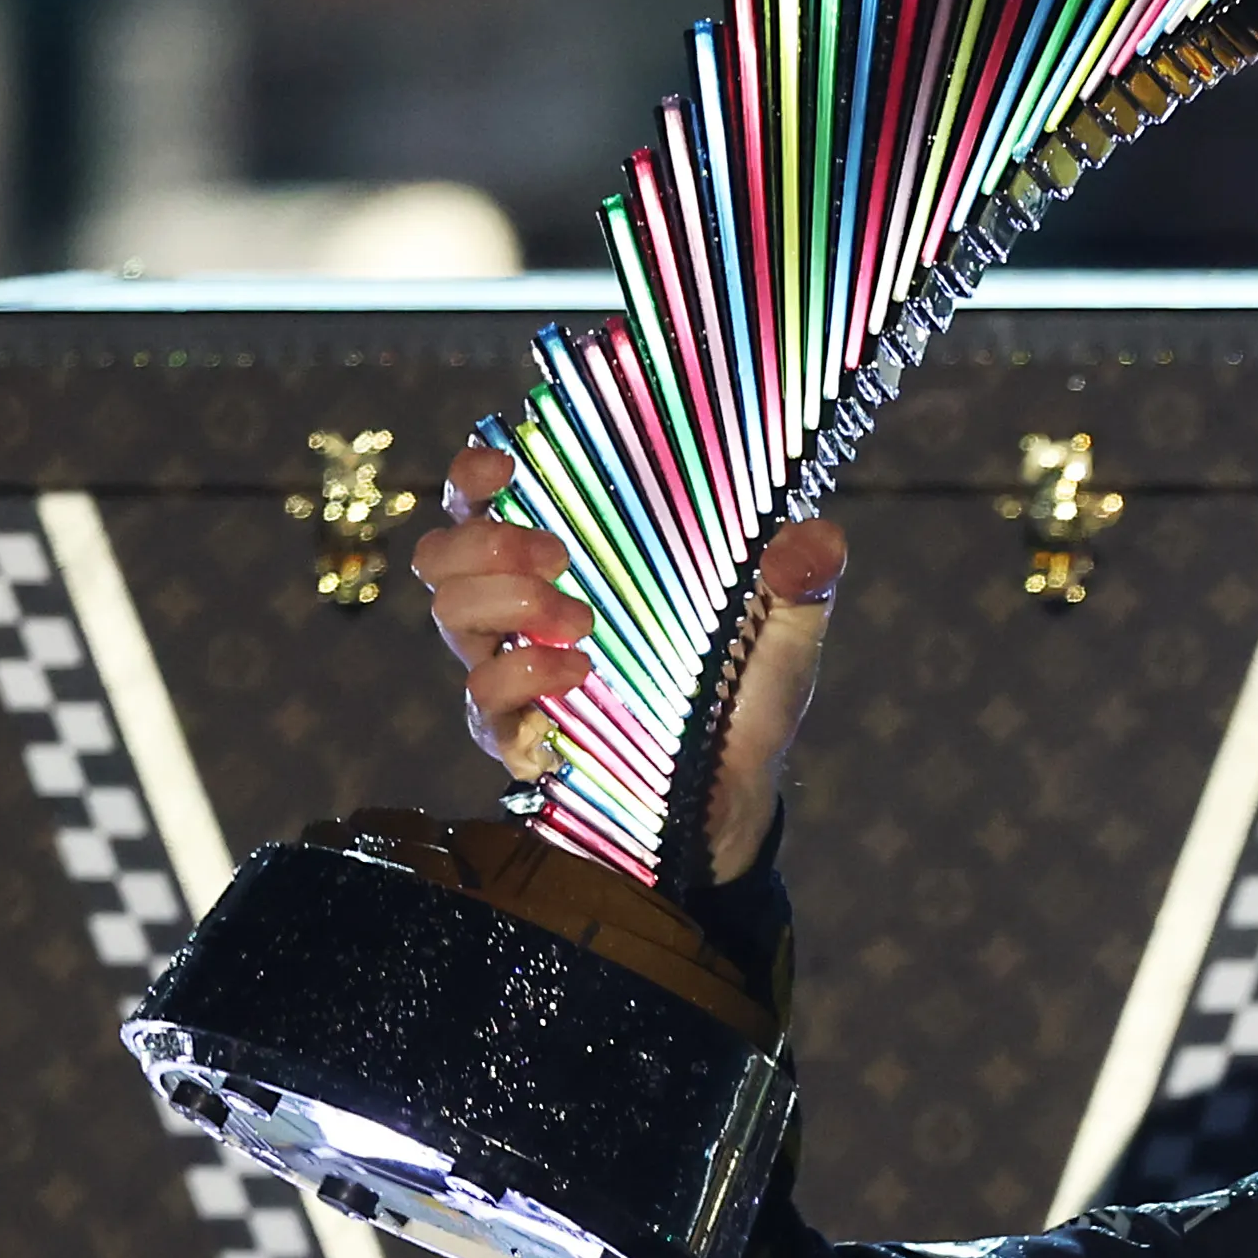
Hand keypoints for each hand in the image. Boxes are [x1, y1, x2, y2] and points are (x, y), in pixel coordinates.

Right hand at [418, 442, 845, 883]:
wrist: (736, 793)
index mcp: (567, 569)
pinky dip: (520, 681)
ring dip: (507, 603)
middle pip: (441, 558)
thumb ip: (801, 580)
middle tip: (560, 555)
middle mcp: (521, 615)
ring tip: (584, 623)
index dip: (471, 480)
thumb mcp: (783, 631)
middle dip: (485, 542)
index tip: (500, 464)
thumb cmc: (743, 695)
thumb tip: (817, 535)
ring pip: (450, 617)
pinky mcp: (518, 737)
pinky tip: (577, 676)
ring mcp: (512, 675)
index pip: (482, 507)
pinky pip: (482, 700)